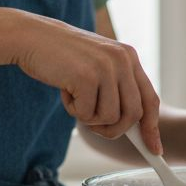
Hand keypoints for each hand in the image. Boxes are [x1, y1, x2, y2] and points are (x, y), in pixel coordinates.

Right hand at [11, 12, 161, 151]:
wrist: (32, 36)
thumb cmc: (63, 56)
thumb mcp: (99, 65)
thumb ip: (117, 87)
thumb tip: (132, 126)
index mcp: (129, 57)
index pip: (150, 99)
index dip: (151, 127)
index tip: (154, 149)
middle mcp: (123, 60)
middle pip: (133, 114)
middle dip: (114, 129)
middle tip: (94, 125)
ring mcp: (105, 67)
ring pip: (110, 118)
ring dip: (89, 117)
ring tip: (75, 97)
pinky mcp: (86, 77)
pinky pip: (87, 114)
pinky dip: (74, 110)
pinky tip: (65, 90)